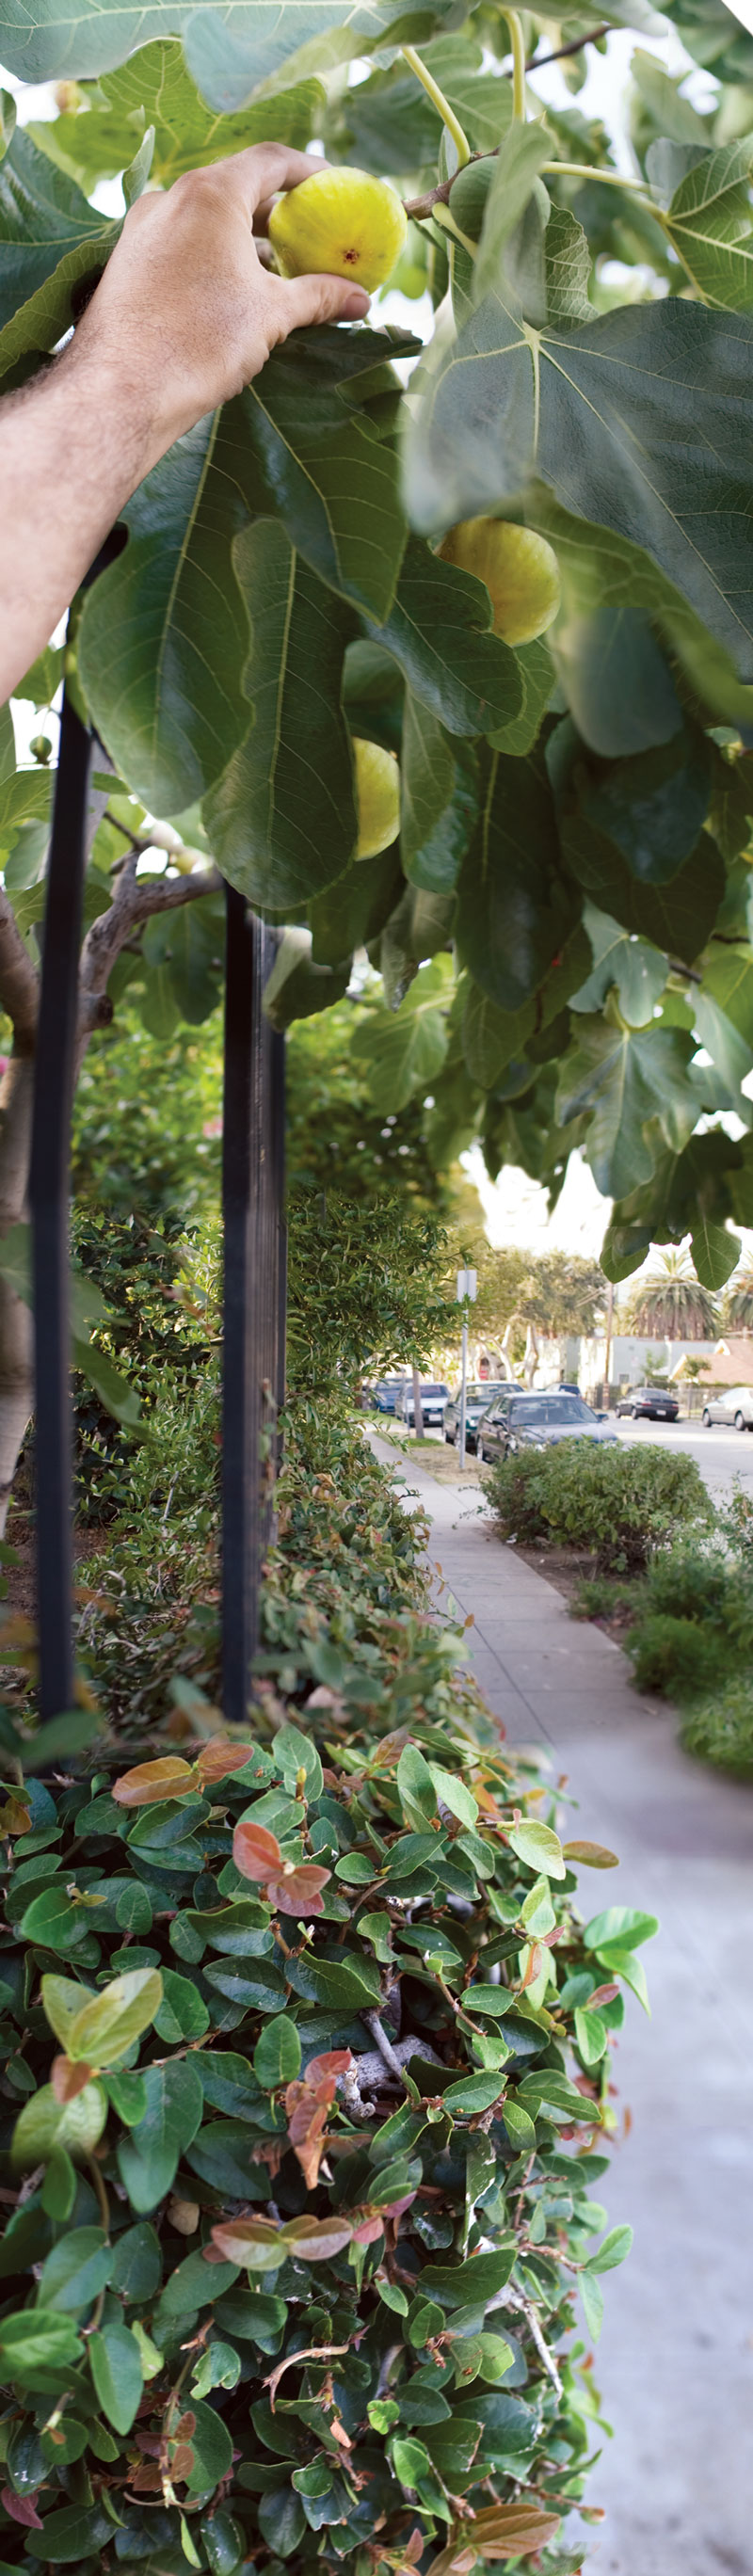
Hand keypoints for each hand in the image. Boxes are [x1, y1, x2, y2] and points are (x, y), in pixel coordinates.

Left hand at [75, 144, 371, 459]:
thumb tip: (361, 298)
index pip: (270, 160)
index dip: (310, 171)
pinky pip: (183, 244)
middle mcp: (172, 198)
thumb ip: (319, 297)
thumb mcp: (271, 316)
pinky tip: (234, 293)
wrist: (121, 391)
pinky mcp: (129, 261)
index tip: (336, 186)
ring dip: (246, 240)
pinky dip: (215, 257)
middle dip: (279, 211)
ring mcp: (144, 228)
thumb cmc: (201, 343)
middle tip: (312, 233)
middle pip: (237, 188)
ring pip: (207, 219)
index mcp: (210, 194)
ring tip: (278, 274)